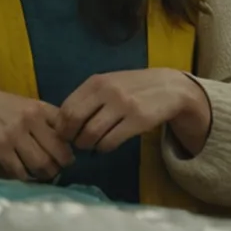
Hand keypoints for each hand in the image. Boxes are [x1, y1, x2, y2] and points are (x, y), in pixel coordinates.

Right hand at [0, 89, 74, 181]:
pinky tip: (26, 174)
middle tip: (58, 169)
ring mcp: (15, 134)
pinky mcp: (1, 149)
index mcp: (41, 108)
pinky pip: (20, 171)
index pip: (66, 131)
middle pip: (57, 152)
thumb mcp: (31, 106)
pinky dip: (26, 177)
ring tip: (45, 174)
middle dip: (61, 165)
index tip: (68, 156)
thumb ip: (49, 121)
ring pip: (40, 164)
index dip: (70, 148)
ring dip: (45, 174)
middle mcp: (30, 119)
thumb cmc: (8, 109)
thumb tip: (70, 145)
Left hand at [57, 68, 210, 154]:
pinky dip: (103, 148)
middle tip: (75, 143)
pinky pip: (110, 142)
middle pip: (75, 121)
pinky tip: (105, 146)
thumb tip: (62, 122)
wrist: (169, 87)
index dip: (61, 125)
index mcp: (96, 81)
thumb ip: (88, 98)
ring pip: (92, 134)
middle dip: (71, 137)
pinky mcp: (137, 120)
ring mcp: (123, 105)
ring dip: (87, 145)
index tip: (64, 134)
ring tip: (90, 145)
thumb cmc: (132, 87)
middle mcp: (107, 91)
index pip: (67, 107)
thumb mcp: (109, 83)